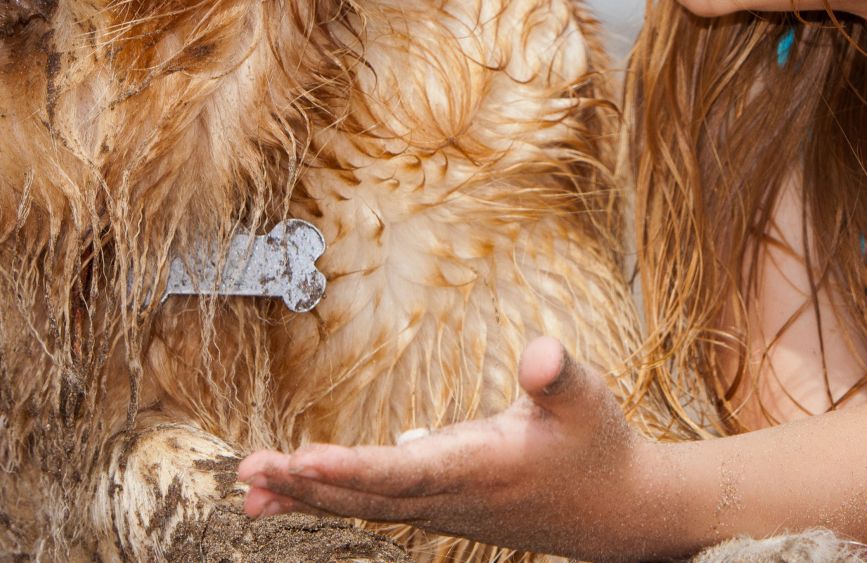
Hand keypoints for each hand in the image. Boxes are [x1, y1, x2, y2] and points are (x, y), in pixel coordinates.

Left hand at [237, 336, 656, 560]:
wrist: (619, 513)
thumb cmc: (598, 446)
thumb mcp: (588, 400)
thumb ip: (559, 375)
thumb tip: (539, 352)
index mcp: (481, 468)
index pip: (405, 472)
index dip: (353, 468)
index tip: (303, 459)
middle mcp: (452, 498)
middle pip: (367, 496)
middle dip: (305, 484)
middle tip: (247, 472)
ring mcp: (442, 511)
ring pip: (364, 506)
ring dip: (305, 496)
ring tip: (247, 491)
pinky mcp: (439, 509)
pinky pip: (374, 506)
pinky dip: (328, 499)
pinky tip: (286, 497)